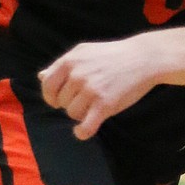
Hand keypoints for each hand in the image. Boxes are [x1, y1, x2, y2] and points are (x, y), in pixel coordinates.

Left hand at [40, 37, 158, 139]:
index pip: (47, 86)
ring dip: (81, 114)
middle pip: (61, 102)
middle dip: (71, 104)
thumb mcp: (84, 52)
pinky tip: (82, 132)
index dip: (51, 96)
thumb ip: (62, 65)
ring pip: (73, 114)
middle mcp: (77, 75)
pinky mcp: (105, 104)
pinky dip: (82, 132)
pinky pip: (85, 126)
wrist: (143, 58)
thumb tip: (41, 76)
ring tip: (94, 105)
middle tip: (86, 99)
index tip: (59, 100)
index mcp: (69, 61)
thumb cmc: (113, 55)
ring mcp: (90, 90)